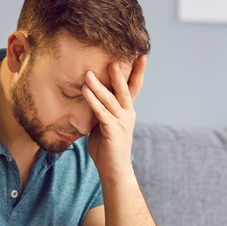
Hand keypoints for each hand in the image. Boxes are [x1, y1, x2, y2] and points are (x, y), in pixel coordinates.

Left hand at [82, 54, 146, 179]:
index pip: (134, 87)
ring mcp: (121, 121)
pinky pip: (101, 111)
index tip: (141, 55)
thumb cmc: (107, 148)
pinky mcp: (112, 129)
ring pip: (110, 99)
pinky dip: (92, 100)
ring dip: (98, 85)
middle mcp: (128, 114)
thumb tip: (90, 96)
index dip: (137, 71)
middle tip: (113, 58)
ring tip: (88, 73)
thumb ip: (101, 110)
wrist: (114, 170)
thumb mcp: (105, 125)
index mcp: (127, 111)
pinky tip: (85, 90)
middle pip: (125, 89)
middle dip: (120, 73)